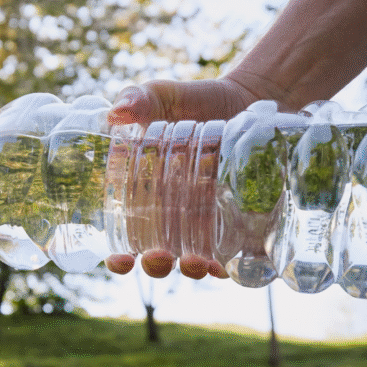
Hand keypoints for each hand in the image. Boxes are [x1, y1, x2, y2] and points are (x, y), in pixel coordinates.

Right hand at [103, 77, 259, 279]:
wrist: (250, 98)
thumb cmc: (195, 101)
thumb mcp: (163, 96)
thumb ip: (138, 99)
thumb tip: (116, 113)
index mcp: (143, 196)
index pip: (124, 237)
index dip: (118, 258)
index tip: (118, 260)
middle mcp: (173, 218)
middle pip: (158, 258)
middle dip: (157, 266)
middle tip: (158, 257)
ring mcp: (208, 223)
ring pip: (196, 262)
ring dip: (193, 270)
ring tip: (196, 264)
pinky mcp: (242, 221)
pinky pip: (236, 254)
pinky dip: (232, 266)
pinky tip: (229, 267)